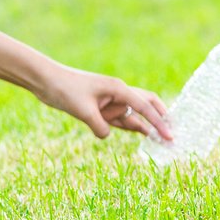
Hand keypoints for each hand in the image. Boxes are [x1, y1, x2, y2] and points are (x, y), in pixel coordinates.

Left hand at [34, 63, 171, 141]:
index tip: (170, 137)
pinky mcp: (100, 106)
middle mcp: (117, 92)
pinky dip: (130, 125)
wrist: (45, 80)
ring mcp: (109, 99)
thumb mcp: (83, 111)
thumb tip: (107, 135)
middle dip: (160, 118)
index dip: (158, 123)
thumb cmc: (64, 89)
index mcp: (118, 88)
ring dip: (145, 125)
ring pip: (133, 114)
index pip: (144, 107)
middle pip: (147, 104)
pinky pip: (120, 118)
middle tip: (173, 134)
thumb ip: (99, 126)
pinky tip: (143, 133)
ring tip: (162, 140)